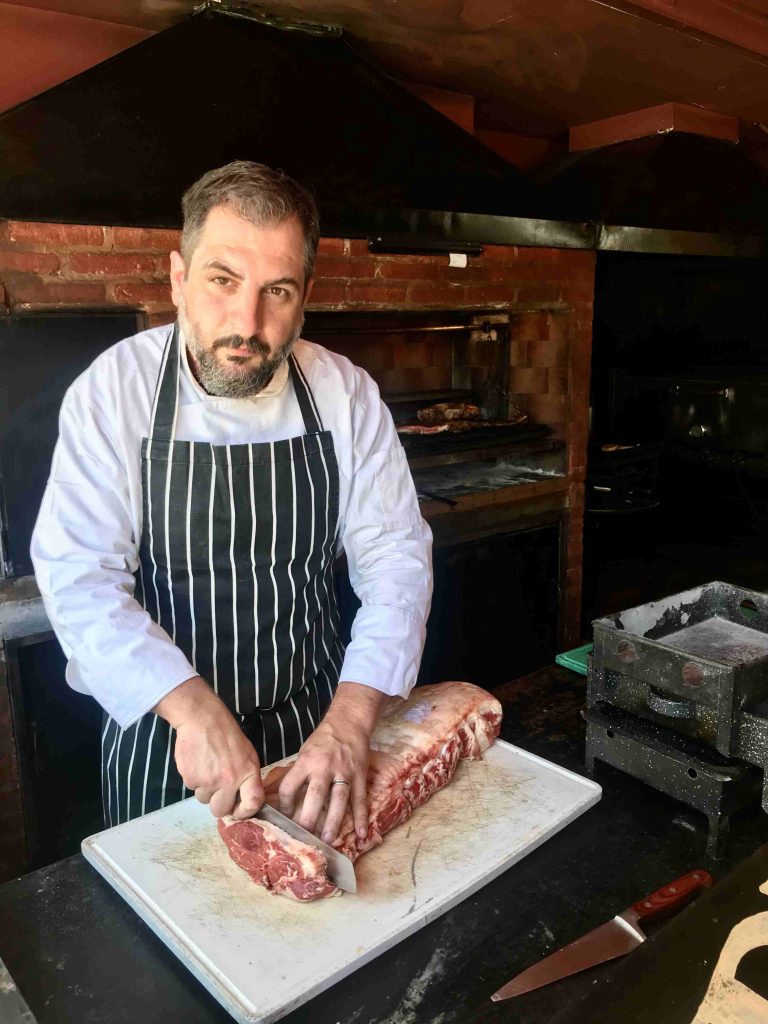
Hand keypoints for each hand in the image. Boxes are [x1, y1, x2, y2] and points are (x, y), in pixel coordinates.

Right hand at [153, 677, 263, 818]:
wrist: (202, 719)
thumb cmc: (227, 735)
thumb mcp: (247, 754)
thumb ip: (246, 778)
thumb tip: (242, 801)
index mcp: (248, 772)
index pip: (253, 803)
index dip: (245, 812)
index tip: (238, 810)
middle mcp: (229, 780)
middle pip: (221, 810)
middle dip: (218, 803)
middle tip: (217, 788)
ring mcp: (209, 781)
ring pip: (204, 800)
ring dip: (205, 789)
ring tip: (207, 768)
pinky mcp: (191, 778)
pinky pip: (192, 788)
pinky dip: (194, 779)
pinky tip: (198, 763)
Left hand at [277, 682, 384, 844]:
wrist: (349, 723)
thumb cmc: (323, 740)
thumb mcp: (304, 752)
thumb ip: (297, 775)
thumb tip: (281, 798)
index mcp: (306, 762)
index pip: (289, 786)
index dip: (285, 805)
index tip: (286, 818)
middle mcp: (324, 768)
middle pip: (315, 796)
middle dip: (309, 819)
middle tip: (305, 840)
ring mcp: (344, 772)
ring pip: (339, 800)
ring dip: (334, 822)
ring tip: (328, 840)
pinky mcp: (359, 776)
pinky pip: (360, 799)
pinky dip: (361, 817)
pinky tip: (361, 834)